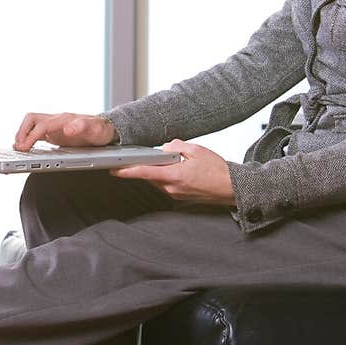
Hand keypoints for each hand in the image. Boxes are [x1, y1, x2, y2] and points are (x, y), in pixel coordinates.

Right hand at [14, 112, 116, 151]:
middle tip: (19, 148)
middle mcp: (57, 120)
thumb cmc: (100, 130)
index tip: (24, 147)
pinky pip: (36, 132)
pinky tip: (25, 148)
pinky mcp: (54, 132)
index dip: (31, 136)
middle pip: (32, 119)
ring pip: (32, 124)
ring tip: (18, 148)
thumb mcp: (96, 130)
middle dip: (22, 132)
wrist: (106, 129)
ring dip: (23, 134)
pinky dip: (28, 138)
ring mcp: (54, 125)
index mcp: (64, 119)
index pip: (41, 125)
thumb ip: (83, 127)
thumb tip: (69, 128)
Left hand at [110, 139, 234, 205]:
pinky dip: (167, 175)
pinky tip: (178, 169)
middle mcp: (172, 188)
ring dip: (159, 170)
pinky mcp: (179, 197)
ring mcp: (175, 195)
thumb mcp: (196, 150)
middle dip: (148, 165)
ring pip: (157, 180)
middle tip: (151, 156)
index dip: (127, 171)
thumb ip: (176, 146)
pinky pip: (166, 185)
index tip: (114, 169)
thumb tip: (165, 148)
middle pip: (149, 176)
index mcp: (175, 176)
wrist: (232, 188)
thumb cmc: (218, 171)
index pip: (144, 173)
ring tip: (174, 161)